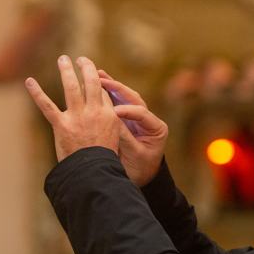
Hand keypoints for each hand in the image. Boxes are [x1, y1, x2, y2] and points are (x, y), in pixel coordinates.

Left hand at [25, 55, 120, 161]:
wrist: (93, 171)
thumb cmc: (103, 157)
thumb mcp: (114, 136)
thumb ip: (108, 119)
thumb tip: (101, 105)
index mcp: (109, 114)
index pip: (103, 91)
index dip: (97, 81)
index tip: (93, 73)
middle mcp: (94, 112)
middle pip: (91, 82)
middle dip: (86, 67)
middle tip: (82, 59)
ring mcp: (77, 117)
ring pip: (71, 87)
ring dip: (66, 71)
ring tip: (63, 59)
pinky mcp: (61, 125)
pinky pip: (46, 105)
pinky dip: (36, 92)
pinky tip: (29, 81)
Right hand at [97, 69, 167, 186]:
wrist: (142, 178)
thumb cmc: (140, 170)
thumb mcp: (135, 155)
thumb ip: (125, 138)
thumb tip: (112, 120)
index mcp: (157, 129)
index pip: (142, 113)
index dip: (127, 111)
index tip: (113, 113)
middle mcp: (149, 120)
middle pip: (134, 99)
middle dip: (118, 89)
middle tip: (102, 79)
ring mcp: (138, 118)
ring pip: (126, 98)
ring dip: (112, 86)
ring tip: (98, 74)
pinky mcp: (128, 119)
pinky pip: (118, 103)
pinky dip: (108, 94)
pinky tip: (96, 83)